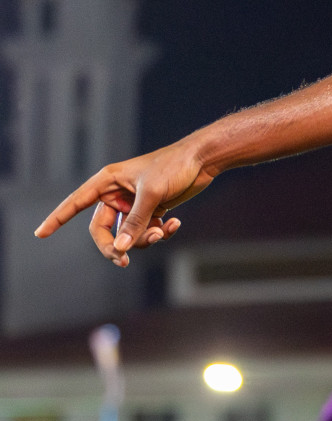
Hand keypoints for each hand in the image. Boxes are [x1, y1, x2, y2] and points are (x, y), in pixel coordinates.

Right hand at [33, 141, 216, 266]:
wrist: (203, 160)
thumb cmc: (174, 167)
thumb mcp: (153, 195)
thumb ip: (136, 223)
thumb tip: (120, 249)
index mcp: (108, 181)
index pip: (76, 202)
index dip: (57, 218)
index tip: (40, 233)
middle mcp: (117, 193)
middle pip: (101, 230)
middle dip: (113, 246)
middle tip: (123, 260)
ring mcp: (134, 203)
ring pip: (127, 235)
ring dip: (143, 240)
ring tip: (162, 232)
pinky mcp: (151, 210)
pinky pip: (146, 231)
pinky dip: (159, 232)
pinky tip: (174, 224)